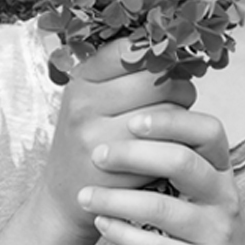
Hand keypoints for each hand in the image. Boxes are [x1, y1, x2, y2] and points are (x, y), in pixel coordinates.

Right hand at [36, 39, 196, 241]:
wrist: (63, 198)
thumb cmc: (86, 140)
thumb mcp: (90, 98)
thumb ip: (121, 72)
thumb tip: (168, 45)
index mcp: (81, 79)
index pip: (132, 50)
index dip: (159, 56)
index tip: (166, 67)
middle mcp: (84, 105)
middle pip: (157, 80)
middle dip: (180, 87)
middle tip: (179, 98)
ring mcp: (98, 138)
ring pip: (168, 113)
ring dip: (182, 118)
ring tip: (173, 125)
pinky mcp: (117, 170)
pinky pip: (166, 147)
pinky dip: (176, 147)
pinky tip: (166, 150)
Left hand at [76, 106, 244, 244]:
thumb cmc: (210, 229)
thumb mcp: (207, 189)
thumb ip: (180, 157)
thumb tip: (133, 115)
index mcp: (223, 170)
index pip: (209, 131)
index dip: (171, 120)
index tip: (132, 117)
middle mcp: (225, 197)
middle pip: (182, 162)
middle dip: (134, 154)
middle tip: (98, 154)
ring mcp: (218, 234)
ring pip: (163, 209)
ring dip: (117, 199)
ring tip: (85, 195)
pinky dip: (125, 235)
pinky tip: (102, 224)